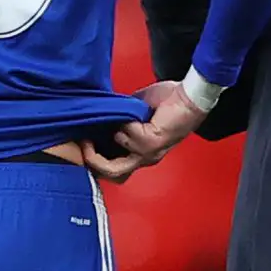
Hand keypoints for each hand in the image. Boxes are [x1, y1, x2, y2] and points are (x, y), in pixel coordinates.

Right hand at [80, 81, 207, 182]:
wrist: (189, 96)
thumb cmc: (168, 101)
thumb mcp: (136, 112)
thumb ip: (121, 118)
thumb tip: (103, 114)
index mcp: (141, 152)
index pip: (114, 170)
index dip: (95, 161)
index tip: (81, 145)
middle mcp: (146, 157)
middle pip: (114, 174)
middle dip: (93, 161)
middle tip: (84, 144)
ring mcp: (149, 153)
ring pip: (117, 159)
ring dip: (110, 137)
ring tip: (111, 122)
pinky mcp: (152, 143)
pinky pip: (127, 135)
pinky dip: (125, 123)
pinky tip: (134, 113)